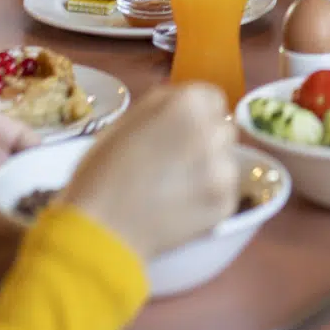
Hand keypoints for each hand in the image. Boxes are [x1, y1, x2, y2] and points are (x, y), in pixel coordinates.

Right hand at [63, 84, 238, 259]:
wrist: (102, 230)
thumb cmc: (103, 172)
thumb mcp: (127, 122)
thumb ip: (163, 106)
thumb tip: (183, 105)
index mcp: (187, 103)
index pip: (212, 99)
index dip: (195, 116)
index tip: (178, 133)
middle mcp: (213, 130)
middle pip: (223, 129)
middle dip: (205, 141)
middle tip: (175, 161)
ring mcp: (223, 169)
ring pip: (226, 161)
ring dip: (208, 169)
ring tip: (175, 187)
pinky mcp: (225, 202)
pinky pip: (224, 192)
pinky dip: (208, 198)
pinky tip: (180, 205)